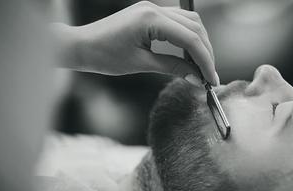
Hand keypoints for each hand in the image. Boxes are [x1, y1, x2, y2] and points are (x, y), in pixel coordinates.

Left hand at [54, 1, 218, 84]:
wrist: (81, 46)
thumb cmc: (104, 55)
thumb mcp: (141, 64)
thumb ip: (172, 68)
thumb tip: (196, 78)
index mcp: (151, 19)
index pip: (190, 39)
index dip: (205, 61)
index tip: (211, 79)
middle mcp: (154, 9)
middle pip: (195, 27)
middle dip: (206, 52)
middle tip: (209, 76)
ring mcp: (153, 9)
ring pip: (190, 22)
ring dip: (199, 44)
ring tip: (202, 66)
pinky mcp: (150, 14)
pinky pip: (179, 22)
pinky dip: (188, 38)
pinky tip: (189, 54)